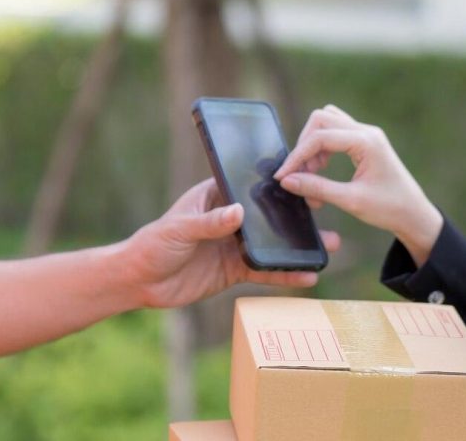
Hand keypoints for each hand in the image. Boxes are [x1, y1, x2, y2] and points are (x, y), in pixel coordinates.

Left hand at [124, 178, 340, 309]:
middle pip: (268, 215)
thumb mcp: (179, 229)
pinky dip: (284, 274)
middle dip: (296, 216)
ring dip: (297, 246)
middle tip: (325, 213)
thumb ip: (209, 223)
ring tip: (327, 247)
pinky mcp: (234, 270)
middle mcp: (229, 218)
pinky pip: (264, 271)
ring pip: (272, 244)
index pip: (249, 186)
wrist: (139, 281)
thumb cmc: (152, 243)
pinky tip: (306, 276)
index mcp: (215, 196)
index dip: (275, 185)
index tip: (302, 183)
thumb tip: (239, 213)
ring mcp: (233, 245)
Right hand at [273, 105, 442, 265]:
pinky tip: (321, 169)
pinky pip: (336, 132)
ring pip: (327, 122)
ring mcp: (366, 134)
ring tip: (312, 173)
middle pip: (321, 119)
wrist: (415, 214)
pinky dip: (322, 147)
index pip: (320, 137)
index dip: (297, 156)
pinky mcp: (365, 142)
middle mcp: (366, 131)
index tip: (282, 176)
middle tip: (300, 174)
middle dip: (304, 145)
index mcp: (366, 142)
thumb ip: (317, 188)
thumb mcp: (350, 201)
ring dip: (312, 144)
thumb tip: (287, 181)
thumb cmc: (389, 208)